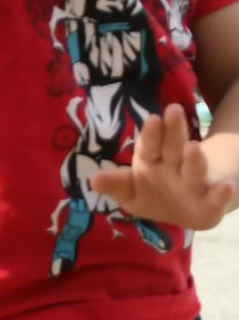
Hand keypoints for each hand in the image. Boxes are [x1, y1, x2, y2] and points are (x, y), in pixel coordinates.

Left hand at [89, 101, 233, 230]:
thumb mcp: (131, 190)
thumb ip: (116, 184)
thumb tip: (93, 180)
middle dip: (173, 130)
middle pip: (173, 146)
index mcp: (152, 160)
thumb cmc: (155, 191)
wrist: (189, 209)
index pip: (149, 145)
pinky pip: (217, 196)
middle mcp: (174, 165)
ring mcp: (194, 182)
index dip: (151, 133)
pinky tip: (226, 185)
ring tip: (193, 147)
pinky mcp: (211, 202)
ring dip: (194, 158)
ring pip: (195, 167)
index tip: (152, 118)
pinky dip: (222, 192)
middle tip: (173, 109)